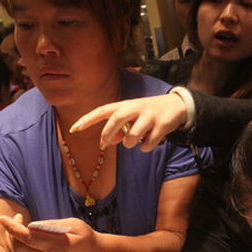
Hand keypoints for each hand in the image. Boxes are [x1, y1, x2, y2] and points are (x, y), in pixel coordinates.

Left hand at [0, 214, 96, 251]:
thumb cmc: (83, 234)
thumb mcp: (73, 223)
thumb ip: (51, 225)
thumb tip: (30, 225)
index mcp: (60, 247)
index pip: (29, 238)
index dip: (13, 228)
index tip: (2, 218)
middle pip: (19, 247)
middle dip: (11, 230)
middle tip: (17, 217)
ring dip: (12, 239)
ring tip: (18, 225)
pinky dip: (16, 247)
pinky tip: (21, 236)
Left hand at [69, 93, 187, 151]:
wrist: (177, 106)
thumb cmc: (147, 114)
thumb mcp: (132, 118)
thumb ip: (119, 129)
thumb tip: (108, 141)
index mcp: (125, 105)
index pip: (102, 110)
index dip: (87, 119)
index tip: (73, 128)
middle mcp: (136, 107)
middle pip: (116, 118)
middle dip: (108, 133)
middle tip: (104, 144)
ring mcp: (149, 116)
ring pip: (132, 136)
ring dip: (130, 144)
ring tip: (137, 141)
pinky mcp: (162, 125)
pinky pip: (146, 144)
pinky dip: (145, 147)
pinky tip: (150, 141)